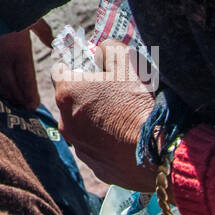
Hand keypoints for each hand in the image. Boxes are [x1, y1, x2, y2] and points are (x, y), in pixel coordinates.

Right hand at [0, 19, 50, 110]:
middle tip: (27, 110)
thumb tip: (52, 45)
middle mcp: (2, 58)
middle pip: (12, 87)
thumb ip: (44, 33)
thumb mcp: (32, 18)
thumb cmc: (11, 7)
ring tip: (15, 104)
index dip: (30, 95)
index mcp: (18, 51)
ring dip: (7, 97)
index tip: (35, 105)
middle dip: (20, 101)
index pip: (25, 80)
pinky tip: (0, 91)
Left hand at [52, 40, 158, 191]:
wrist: (156, 150)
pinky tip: (126, 140)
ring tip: (122, 119)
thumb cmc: (137, 102)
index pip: (59, 71)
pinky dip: (106, 144)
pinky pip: (96, 150)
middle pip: (70, 101)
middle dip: (86, 96)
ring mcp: (78, 147)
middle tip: (111, 95)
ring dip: (95, 122)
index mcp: (67, 93)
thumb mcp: (126, 62)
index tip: (90, 70)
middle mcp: (65, 122)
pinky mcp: (94, 167)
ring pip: (82, 127)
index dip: (75, 68)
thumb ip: (109, 48)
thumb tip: (102, 48)